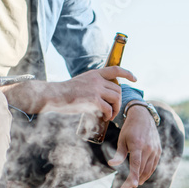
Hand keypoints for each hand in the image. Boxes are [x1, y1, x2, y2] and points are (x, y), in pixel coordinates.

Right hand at [0, 67, 135, 114]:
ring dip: (116, 109)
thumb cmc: (65, 93)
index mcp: (94, 74)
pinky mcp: (93, 99)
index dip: (127, 73)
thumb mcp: (81, 83)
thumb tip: (101, 100)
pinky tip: (104, 118)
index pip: (115, 69)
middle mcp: (97, 79)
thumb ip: (93, 87)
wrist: (53, 95)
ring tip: (110, 116)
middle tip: (113, 111)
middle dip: (119, 101)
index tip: (135, 78)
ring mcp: (96, 89)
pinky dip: (109, 115)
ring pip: (116, 98)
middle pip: (118, 89)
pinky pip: (108, 108)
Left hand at [109, 105, 160, 187]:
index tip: (132, 185)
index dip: (134, 175)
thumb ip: (119, 154)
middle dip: (133, 181)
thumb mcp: (122, 140)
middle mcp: (148, 148)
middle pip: (141, 170)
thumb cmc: (129, 129)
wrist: (144, 117)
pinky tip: (141, 177)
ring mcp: (155, 150)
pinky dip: (148, 173)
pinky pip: (153, 165)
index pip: (136, 164)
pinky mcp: (158, 151)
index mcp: (137, 145)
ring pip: (148, 169)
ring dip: (141, 178)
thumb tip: (111, 165)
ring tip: (132, 185)